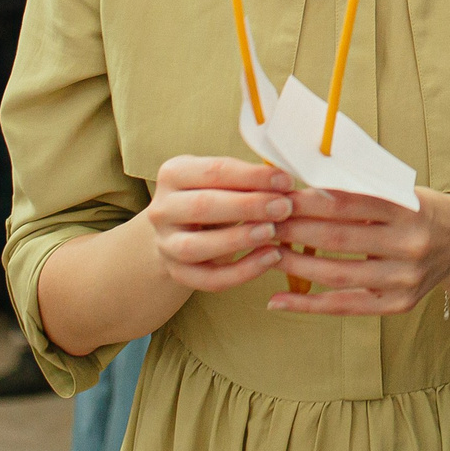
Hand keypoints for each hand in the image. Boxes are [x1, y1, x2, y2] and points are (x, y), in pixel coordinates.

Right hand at [144, 156, 293, 293]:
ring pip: (197, 247)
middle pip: (202, 207)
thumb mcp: (225, 179)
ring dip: (238, 239)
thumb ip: (249, 178)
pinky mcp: (177, 273)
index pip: (213, 171)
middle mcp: (162, 208)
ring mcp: (166, 244)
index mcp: (173, 173)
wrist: (186, 229)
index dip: (252, 176)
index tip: (286, 181)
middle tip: (284, 207)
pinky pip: (208, 279)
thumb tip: (287, 180)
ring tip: (272, 233)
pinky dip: (241, 272)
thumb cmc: (216, 195)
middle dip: (248, 207)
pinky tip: (270, 258)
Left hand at [269, 187, 449, 316]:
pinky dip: (308, 305)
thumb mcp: (400, 191)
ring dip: (294, 266)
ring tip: (265, 254)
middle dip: (294, 230)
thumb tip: (303, 188)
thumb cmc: (419, 210)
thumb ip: (361, 192)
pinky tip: (278, 300)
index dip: (309, 201)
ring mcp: (405, 278)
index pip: (349, 203)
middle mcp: (410, 244)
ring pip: (337, 275)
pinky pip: (345, 306)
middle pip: (339, 238)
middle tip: (262, 224)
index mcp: (409, 208)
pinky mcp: (398, 304)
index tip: (277, 198)